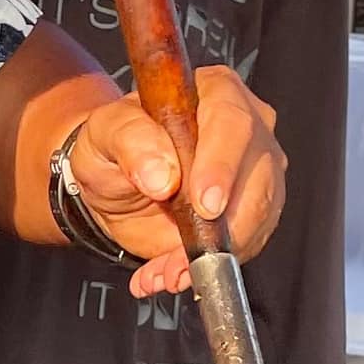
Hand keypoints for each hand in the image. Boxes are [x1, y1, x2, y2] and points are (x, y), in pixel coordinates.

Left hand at [67, 68, 285, 297]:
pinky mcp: (255, 209)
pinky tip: (170, 271)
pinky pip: (246, 243)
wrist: (115, 186)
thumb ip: (129, 141)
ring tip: (166, 270)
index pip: (231, 120)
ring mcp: (256, 169)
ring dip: (213, 254)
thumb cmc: (113, 148)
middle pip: (259, 171)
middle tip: (183, 254)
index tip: (205, 203)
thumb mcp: (104, 135)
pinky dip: (206, 268)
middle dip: (224, 224)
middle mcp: (246, 125)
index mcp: (212, 92)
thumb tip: (161, 173)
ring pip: (259, 214)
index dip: (222, 164)